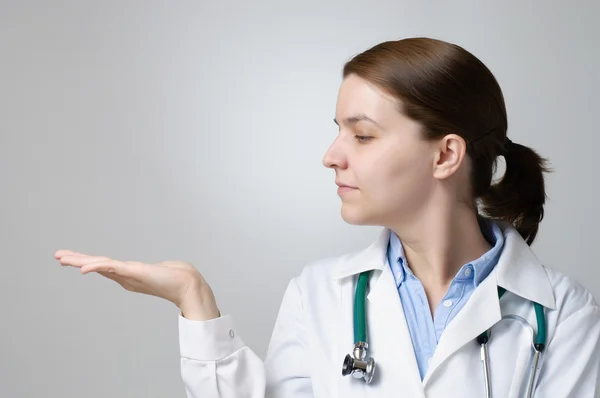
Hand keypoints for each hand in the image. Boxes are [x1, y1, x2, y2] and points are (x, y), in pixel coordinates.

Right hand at [54, 250, 219, 320]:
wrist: (188, 284)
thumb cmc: (177, 278)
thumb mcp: (160, 270)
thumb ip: (156, 270)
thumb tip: (158, 270)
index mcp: (128, 274)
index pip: (104, 265)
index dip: (87, 261)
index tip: (72, 258)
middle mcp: (125, 275)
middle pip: (96, 265)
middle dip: (77, 260)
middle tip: (57, 256)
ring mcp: (128, 274)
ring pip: (99, 265)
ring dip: (80, 261)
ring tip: (62, 258)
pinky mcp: (133, 272)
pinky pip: (111, 267)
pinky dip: (97, 267)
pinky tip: (84, 267)